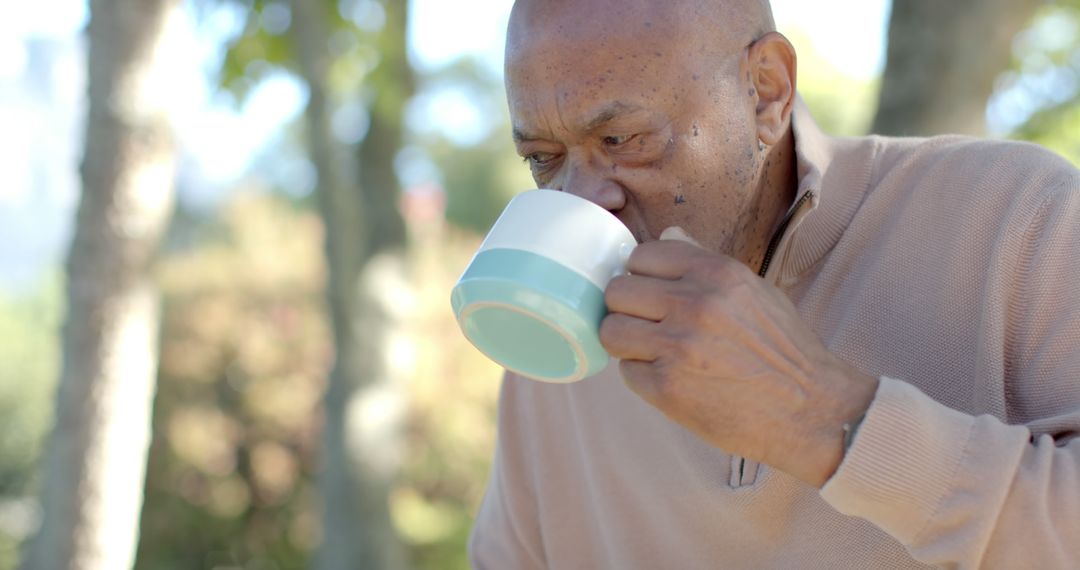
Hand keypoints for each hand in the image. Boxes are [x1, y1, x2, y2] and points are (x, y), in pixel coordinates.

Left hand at [599, 227, 878, 486]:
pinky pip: (626, 372)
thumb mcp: (754, 290)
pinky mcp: (667, 387)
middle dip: (627, 310)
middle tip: (647, 326)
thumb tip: (667, 234)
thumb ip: (705, 262)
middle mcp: (694, 304)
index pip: (640, 256)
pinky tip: (671, 379)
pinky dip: (642, 378)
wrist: (812, 410)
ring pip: (610, 331)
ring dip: (626, 344)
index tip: (651, 293)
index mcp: (716, 273)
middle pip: (616, 292)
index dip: (641, 276)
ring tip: (652, 353)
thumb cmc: (785, 351)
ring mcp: (677, 346)